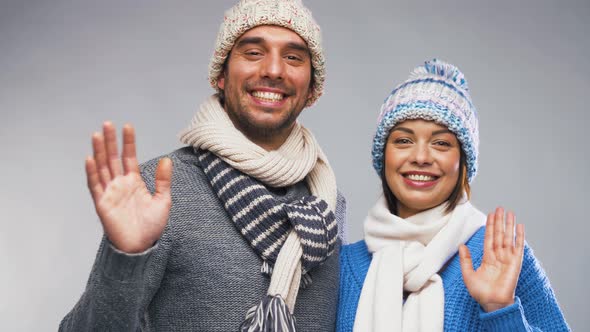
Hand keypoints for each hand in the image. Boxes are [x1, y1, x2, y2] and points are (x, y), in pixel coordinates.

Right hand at [85, 122, 171, 252]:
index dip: (128, 142)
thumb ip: (163, 180)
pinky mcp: (102, 204)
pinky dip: (92, 172)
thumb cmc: (151, 226)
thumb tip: (166, 160)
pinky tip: (90, 159)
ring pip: (102, 168)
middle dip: (110, 141)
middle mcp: (120, 184)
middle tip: (107, 124)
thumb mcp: (163, 200)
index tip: (127, 126)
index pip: (129, 157)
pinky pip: (95, 186)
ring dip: (99, 152)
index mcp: (134, 182)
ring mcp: (110, 193)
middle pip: (112, 158)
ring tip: (98, 135)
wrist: (141, 247)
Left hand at [459, 207, 524, 311]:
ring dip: (509, 225)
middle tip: (500, 208)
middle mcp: (498, 256)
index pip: (489, 238)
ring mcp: (508, 258)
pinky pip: (518, 247)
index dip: (490, 226)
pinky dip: (519, 236)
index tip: (491, 214)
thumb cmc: (480, 292)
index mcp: (488, 258)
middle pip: (499, 234)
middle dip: (499, 221)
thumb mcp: (468, 274)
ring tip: (510, 212)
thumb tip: (461, 245)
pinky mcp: (515, 263)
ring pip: (508, 237)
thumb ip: (465, 259)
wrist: (492, 303)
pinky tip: (520, 226)